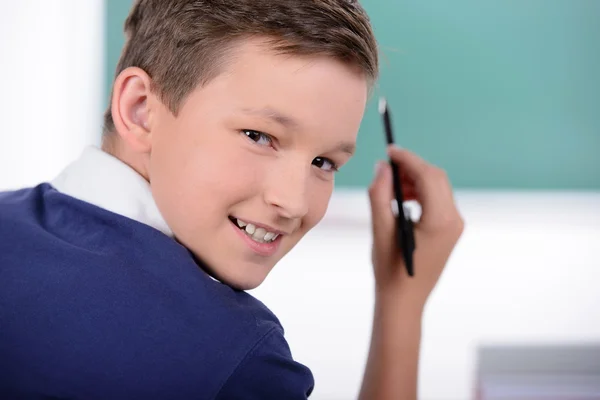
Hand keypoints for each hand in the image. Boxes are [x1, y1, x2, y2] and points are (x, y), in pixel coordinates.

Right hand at [368, 145, 463, 303]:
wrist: (404, 299)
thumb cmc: (389, 268)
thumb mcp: (380, 229)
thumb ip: (380, 194)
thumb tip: (383, 166)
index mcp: (440, 221)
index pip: (427, 176)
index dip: (407, 159)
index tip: (389, 150)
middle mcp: (454, 220)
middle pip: (436, 178)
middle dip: (412, 167)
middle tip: (387, 165)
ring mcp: (455, 225)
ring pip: (438, 187)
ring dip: (415, 179)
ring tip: (390, 186)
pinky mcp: (450, 230)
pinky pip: (438, 200)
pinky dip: (420, 192)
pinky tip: (401, 199)